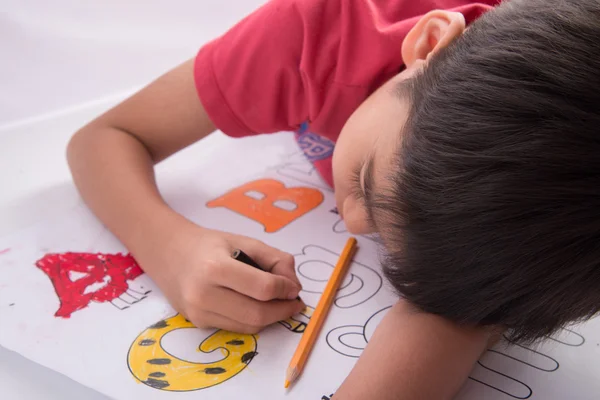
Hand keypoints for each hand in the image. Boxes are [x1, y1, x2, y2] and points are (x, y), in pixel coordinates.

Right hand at [137, 221, 304, 333]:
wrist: (168, 253)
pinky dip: (253, 321)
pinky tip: (259, 307)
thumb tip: (294, 287)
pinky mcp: (198, 323)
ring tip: (280, 305)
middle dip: (282, 311)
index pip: (262, 288)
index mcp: (215, 267)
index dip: (285, 290)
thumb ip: (275, 260)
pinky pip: (236, 327)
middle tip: (294, 302)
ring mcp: (198, 312)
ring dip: (271, 319)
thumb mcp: (244, 241)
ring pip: (248, 326)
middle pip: (257, 314)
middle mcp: (203, 294)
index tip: (294, 288)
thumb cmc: (209, 245)